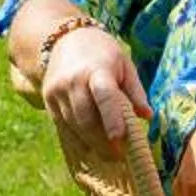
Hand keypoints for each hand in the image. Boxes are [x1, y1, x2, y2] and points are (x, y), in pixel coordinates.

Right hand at [40, 26, 148, 153]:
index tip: (120, 139)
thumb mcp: (125, 65)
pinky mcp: (47, 100)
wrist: (65, 39)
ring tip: (109, 154)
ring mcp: (57, 91)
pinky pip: (63, 125)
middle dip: (102, 141)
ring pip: (73, 125)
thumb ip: (135, 91)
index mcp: (96, 70)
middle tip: (119, 156)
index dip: (112, 118)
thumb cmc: (103, 54)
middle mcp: (73, 81)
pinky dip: (77, 138)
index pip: (104, 96)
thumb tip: (147, 116)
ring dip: (91, 143)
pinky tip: (90, 147)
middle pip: (86, 118)